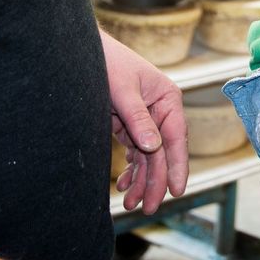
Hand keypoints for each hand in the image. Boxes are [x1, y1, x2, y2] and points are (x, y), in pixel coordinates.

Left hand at [100, 29, 187, 212]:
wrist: (83, 52)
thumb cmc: (107, 63)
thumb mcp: (122, 91)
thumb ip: (138, 119)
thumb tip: (154, 147)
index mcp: (168, 99)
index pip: (176, 138)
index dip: (177, 166)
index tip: (176, 190)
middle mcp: (161, 111)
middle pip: (162, 152)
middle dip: (155, 181)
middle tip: (150, 207)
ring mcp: (146, 119)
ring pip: (148, 156)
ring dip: (141, 179)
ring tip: (131, 203)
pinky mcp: (130, 125)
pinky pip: (136, 152)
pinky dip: (132, 169)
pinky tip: (124, 185)